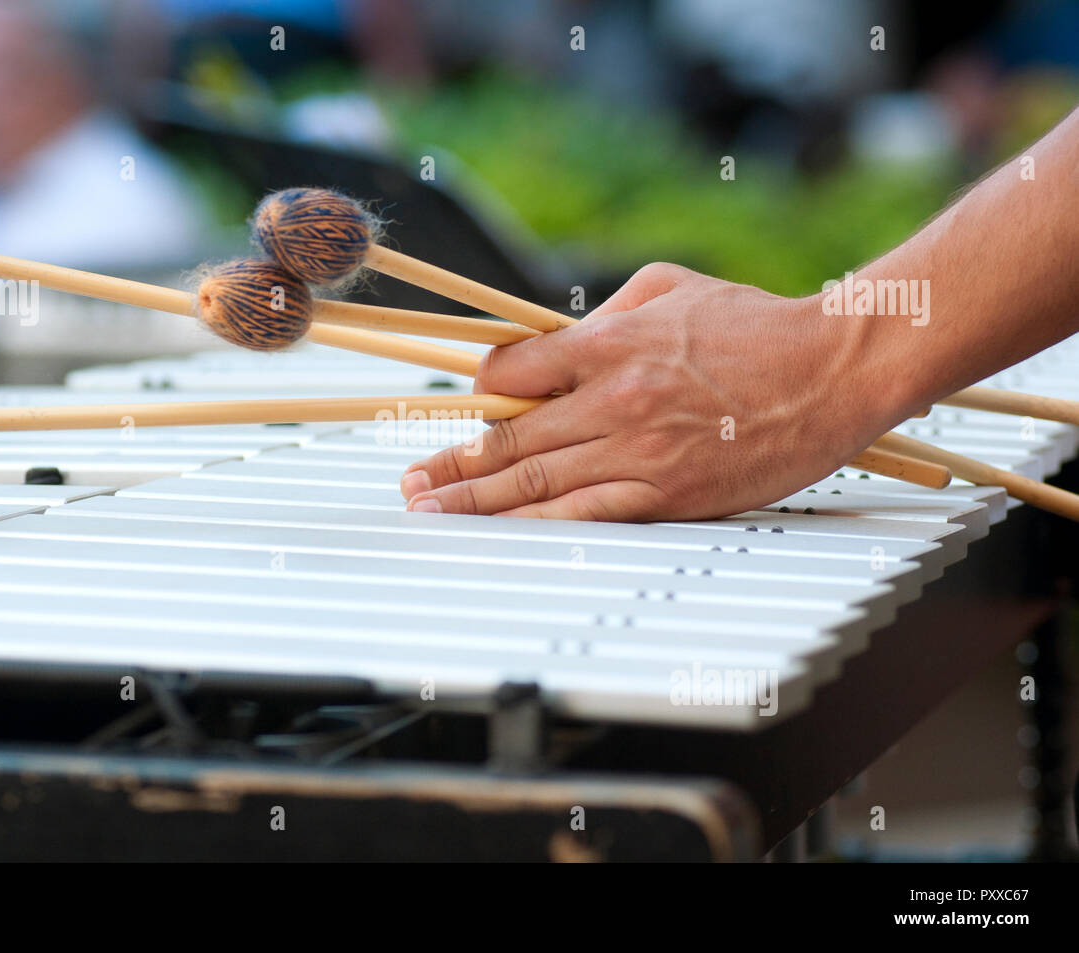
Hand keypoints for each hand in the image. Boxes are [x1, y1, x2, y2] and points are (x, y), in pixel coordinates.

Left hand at [400, 263, 908, 521]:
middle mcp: (611, 399)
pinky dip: (535, 525)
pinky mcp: (667, 493)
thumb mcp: (670, 287)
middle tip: (410, 482)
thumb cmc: (755, 323)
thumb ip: (603, 314)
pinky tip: (499, 533)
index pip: (512, 369)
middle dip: (452, 462)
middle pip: (509, 436)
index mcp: (607, 344)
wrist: (832, 369)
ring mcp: (637, 450)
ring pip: (535, 481)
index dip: (481, 387)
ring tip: (430, 511)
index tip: (468, 403)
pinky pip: (584, 514)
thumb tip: (554, 340)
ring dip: (474, 500)